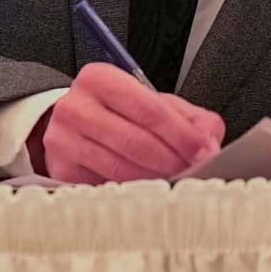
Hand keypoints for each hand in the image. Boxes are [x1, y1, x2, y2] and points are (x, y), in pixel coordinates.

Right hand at [34, 63, 224, 183]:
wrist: (71, 123)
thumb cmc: (116, 111)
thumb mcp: (151, 101)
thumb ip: (187, 116)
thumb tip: (209, 141)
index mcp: (100, 79)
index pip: (148, 108)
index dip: (182, 134)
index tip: (204, 151)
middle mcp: (75, 106)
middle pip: (136, 141)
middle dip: (174, 160)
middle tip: (197, 171)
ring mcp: (63, 141)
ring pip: (121, 168)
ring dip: (157, 179)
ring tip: (178, 181)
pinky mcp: (61, 170)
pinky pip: (106, 186)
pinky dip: (134, 192)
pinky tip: (150, 191)